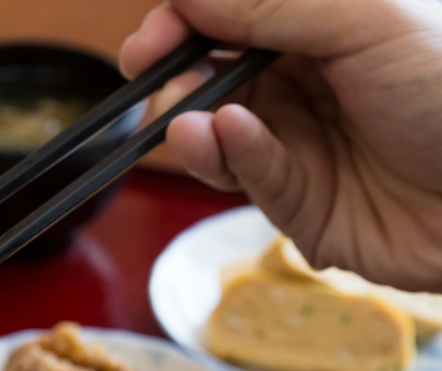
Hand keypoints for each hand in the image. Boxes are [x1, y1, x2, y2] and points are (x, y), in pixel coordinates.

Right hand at [120, 0, 441, 291]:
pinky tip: (229, 138)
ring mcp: (300, 142)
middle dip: (175, 77)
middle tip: (157, 80)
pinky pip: (248, 175)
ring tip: (188, 123)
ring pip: (218, 132)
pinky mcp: (299, 202)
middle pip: (212, 75)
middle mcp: (307, 81)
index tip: (151, 39)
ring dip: (194, 125)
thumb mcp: (366, 21)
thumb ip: (271, 4)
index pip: (231, 18)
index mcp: (325, 27)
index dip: (184, 23)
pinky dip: (231, 157)